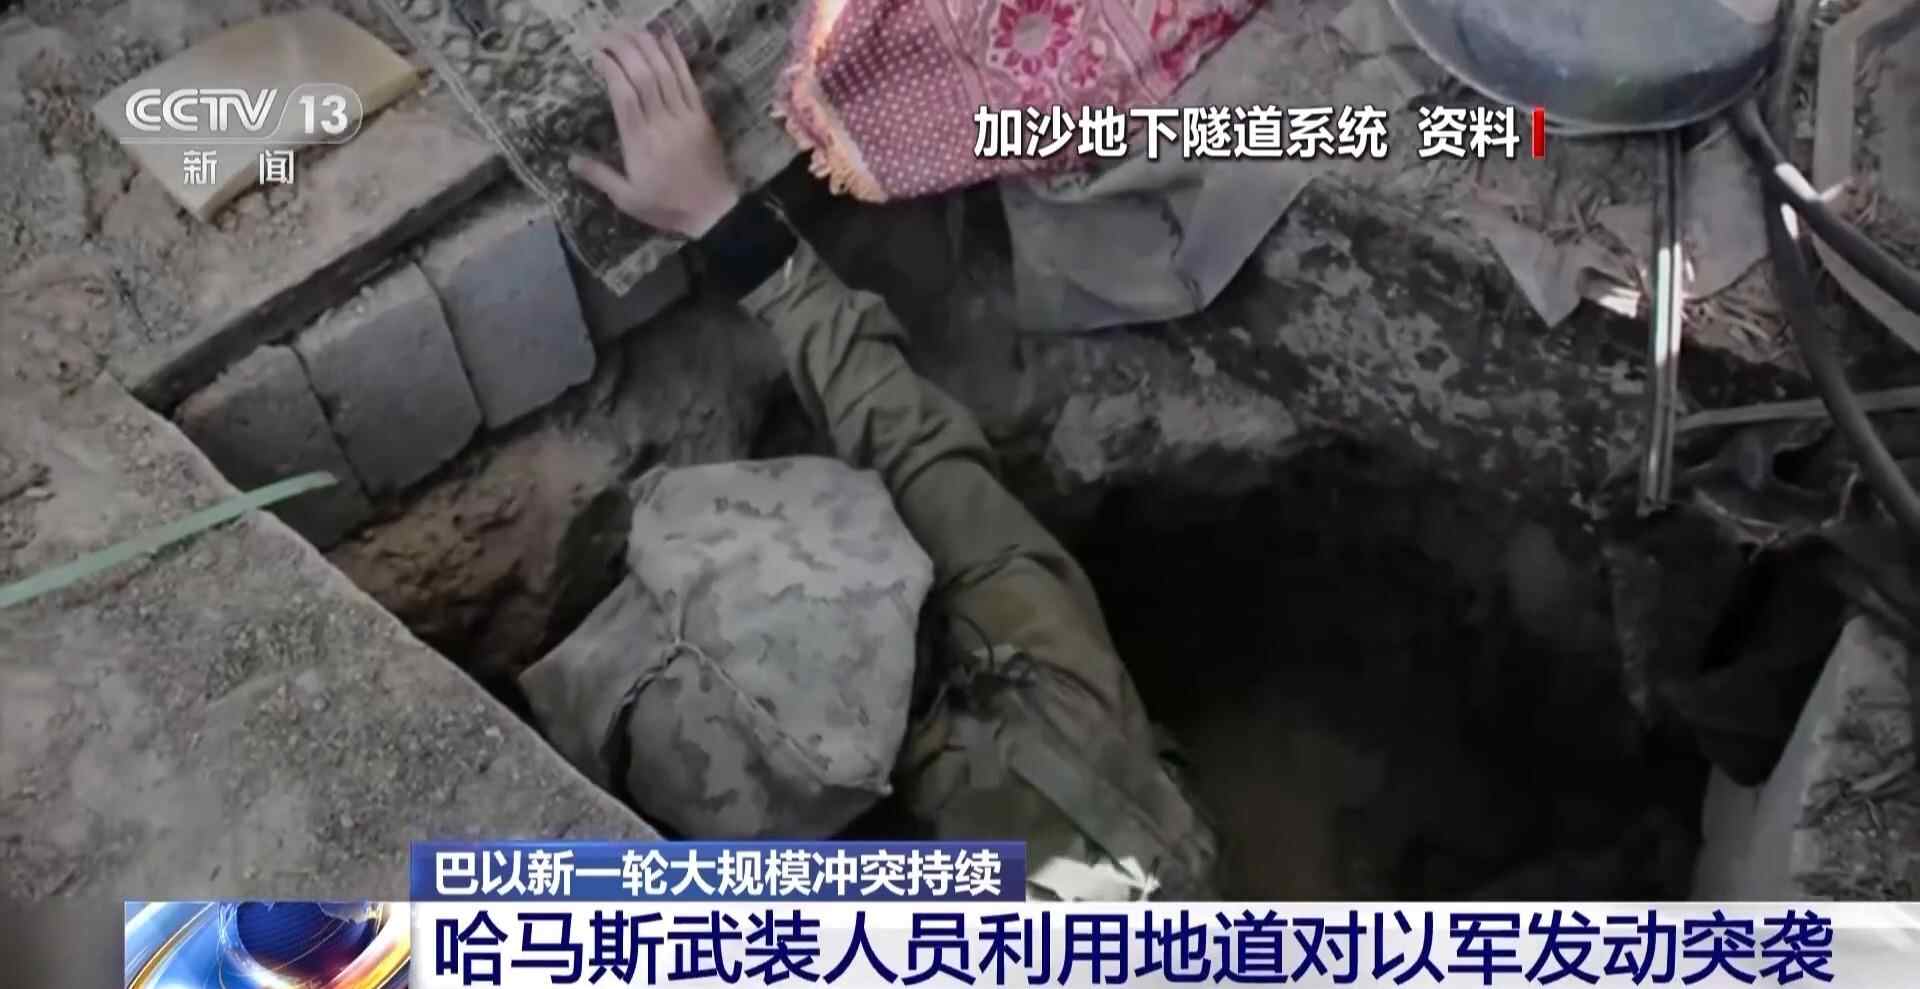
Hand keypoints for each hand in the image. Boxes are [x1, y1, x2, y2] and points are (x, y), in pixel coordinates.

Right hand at [569, 26, 740, 237]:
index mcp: (640, 142)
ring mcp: (684, 116)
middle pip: (643, 76)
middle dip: (623, 49)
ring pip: (665, 72)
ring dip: (646, 46)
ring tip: (628, 29)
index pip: (624, 96)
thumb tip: (570, 160)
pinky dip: (675, 56)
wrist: (714, 212)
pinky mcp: (701, 115)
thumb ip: (600, 177)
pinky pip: (687, 80)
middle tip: (605, 36)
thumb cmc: (667, 207)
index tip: (596, 55)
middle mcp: (662, 123)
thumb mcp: (627, 199)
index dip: (610, 69)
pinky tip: (664, 38)